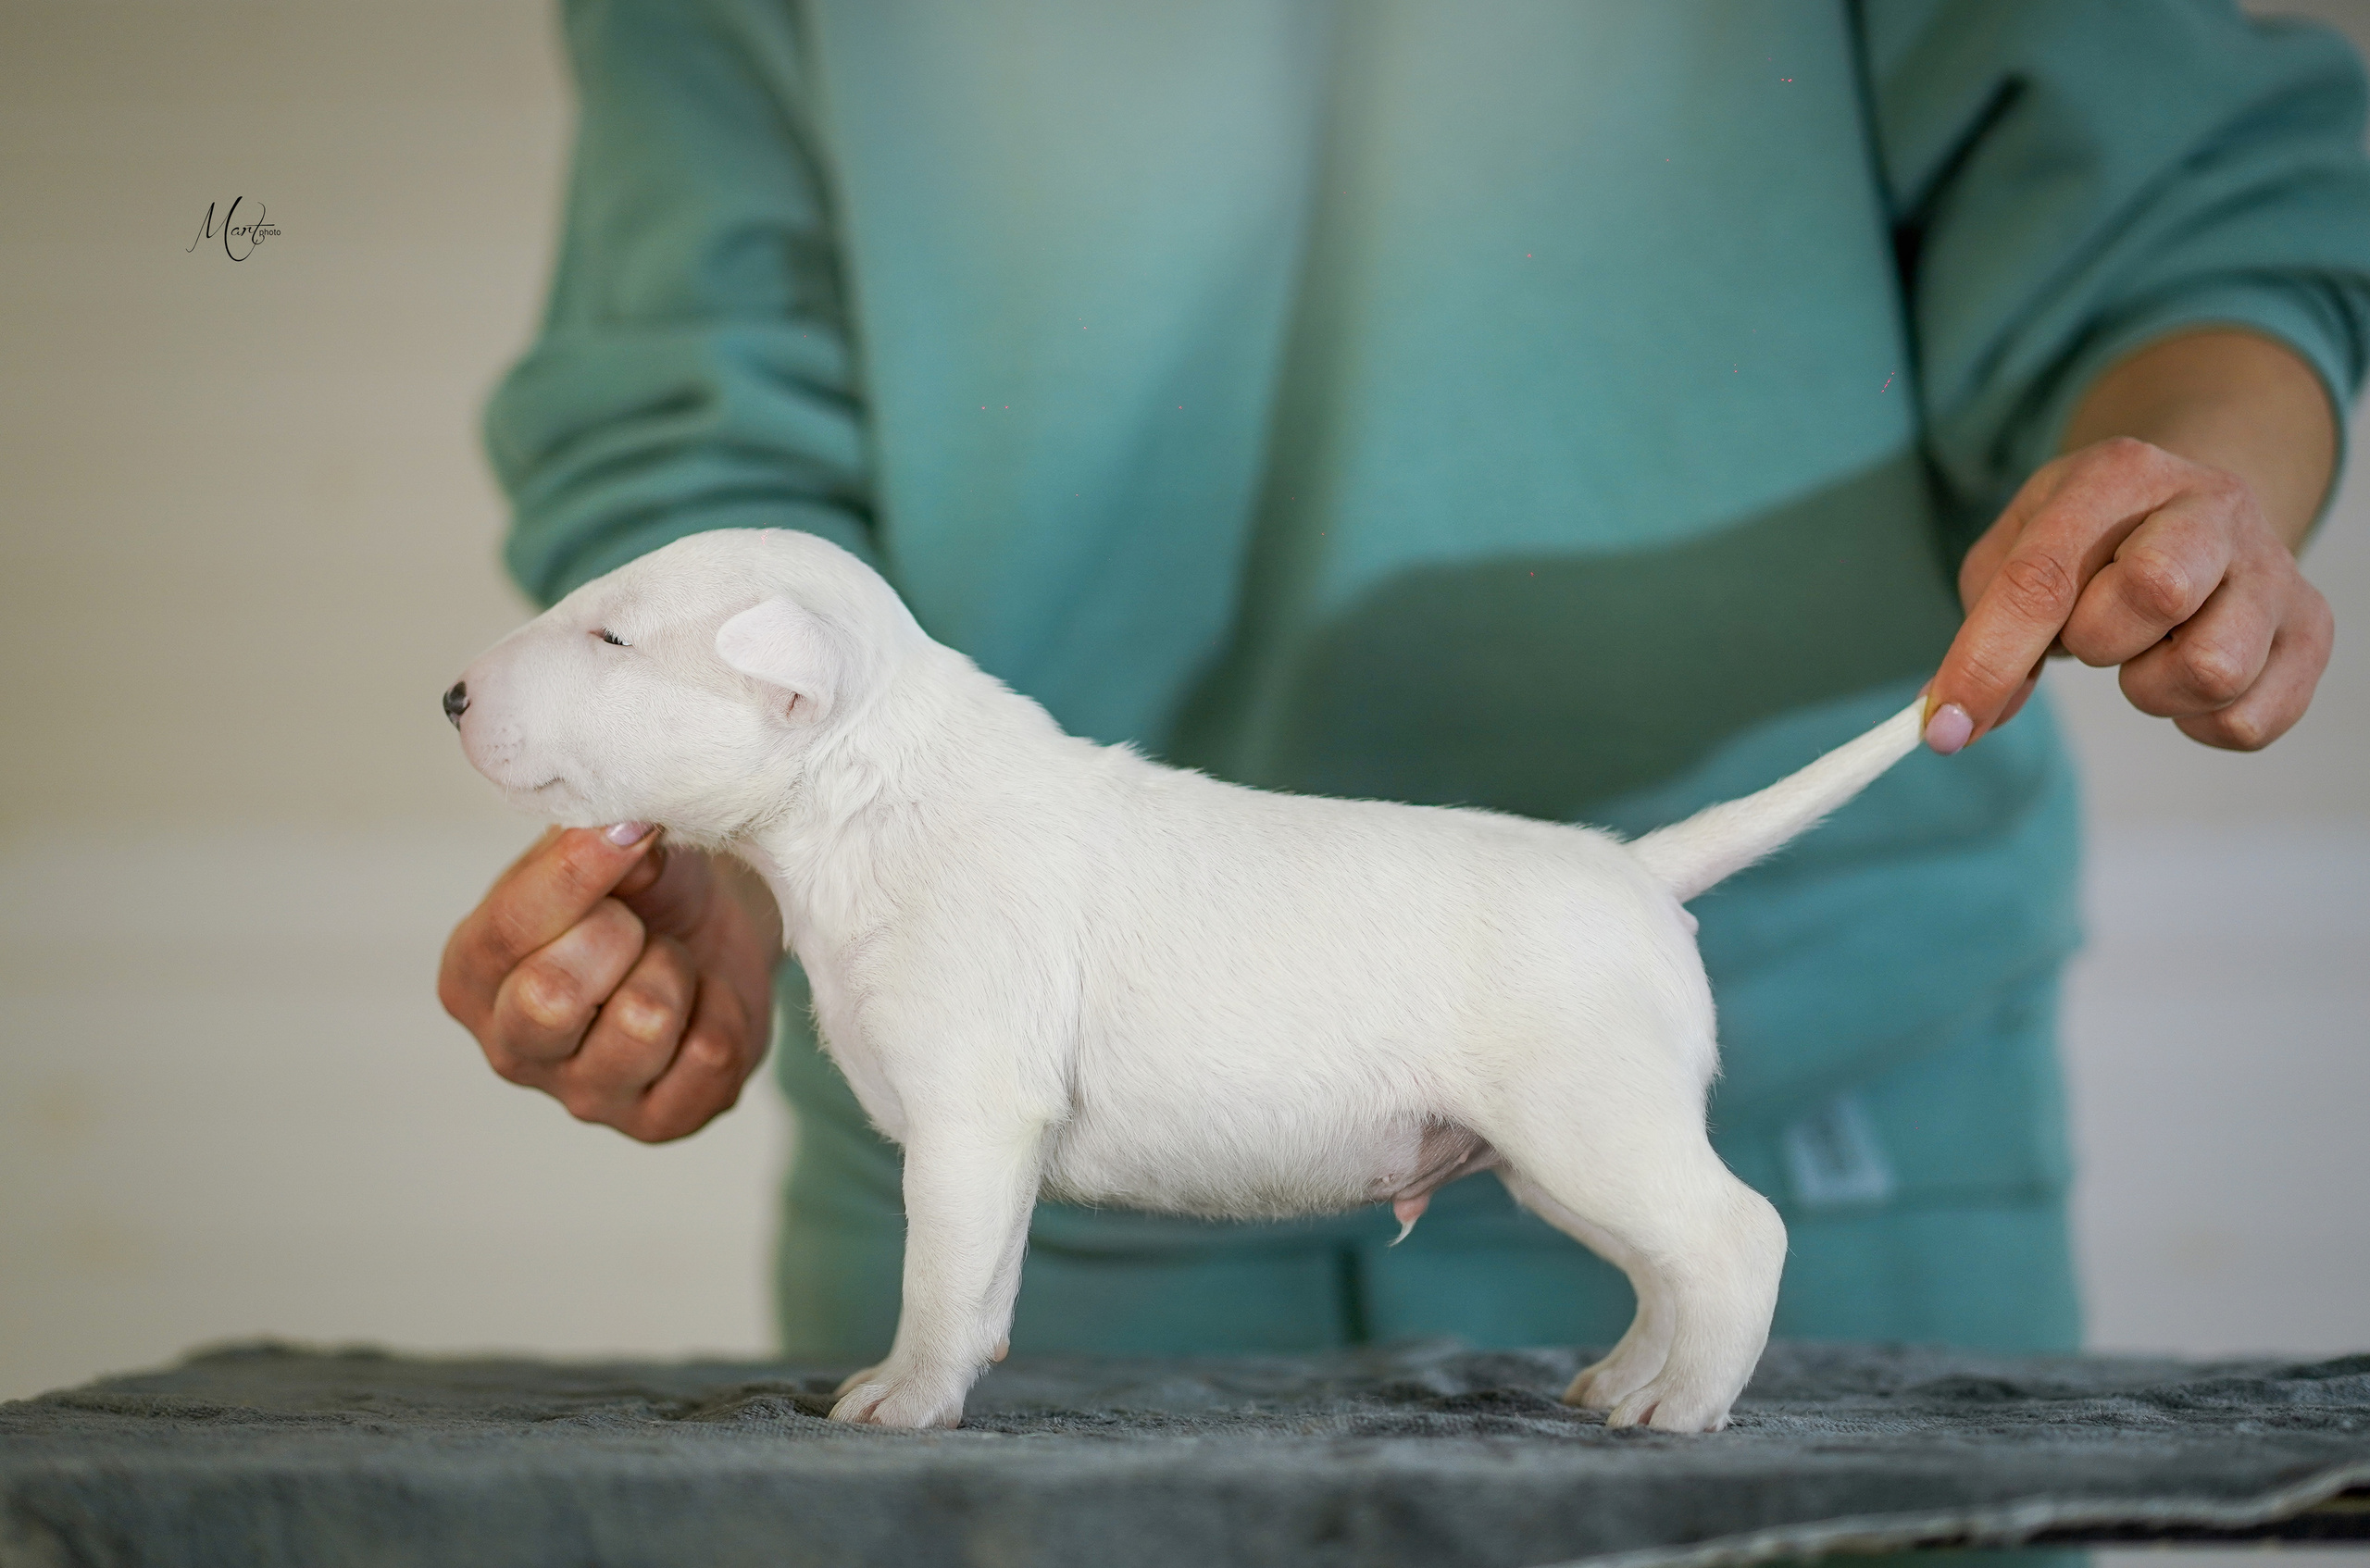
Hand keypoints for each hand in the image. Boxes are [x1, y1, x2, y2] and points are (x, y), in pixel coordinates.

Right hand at [438, 825, 782, 1141]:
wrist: (715, 932)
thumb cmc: (642, 890)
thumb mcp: (609, 847)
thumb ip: (599, 839)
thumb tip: (623, 830)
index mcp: (473, 977)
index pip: (507, 931)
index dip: (578, 873)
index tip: (631, 829)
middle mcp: (514, 1049)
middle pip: (551, 997)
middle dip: (619, 934)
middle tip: (637, 922)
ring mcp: (585, 1097)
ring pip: (644, 1021)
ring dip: (675, 969)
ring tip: (671, 961)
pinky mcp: (660, 1123)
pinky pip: (709, 1055)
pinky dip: (724, 1007)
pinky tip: (704, 999)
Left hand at [1926, 435, 2333, 753]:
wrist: (2197, 507)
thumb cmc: (2091, 538)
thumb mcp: (2019, 549)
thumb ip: (1983, 628)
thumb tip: (1955, 720)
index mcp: (2119, 473)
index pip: (2043, 576)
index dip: (1986, 662)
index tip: (1943, 728)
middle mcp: (2212, 506)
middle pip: (2155, 591)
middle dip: (2096, 640)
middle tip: (2091, 632)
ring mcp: (2273, 568)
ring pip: (2211, 667)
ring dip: (2151, 687)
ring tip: (2143, 653)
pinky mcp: (2310, 630)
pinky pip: (2247, 721)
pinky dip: (2198, 722)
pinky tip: (2182, 676)